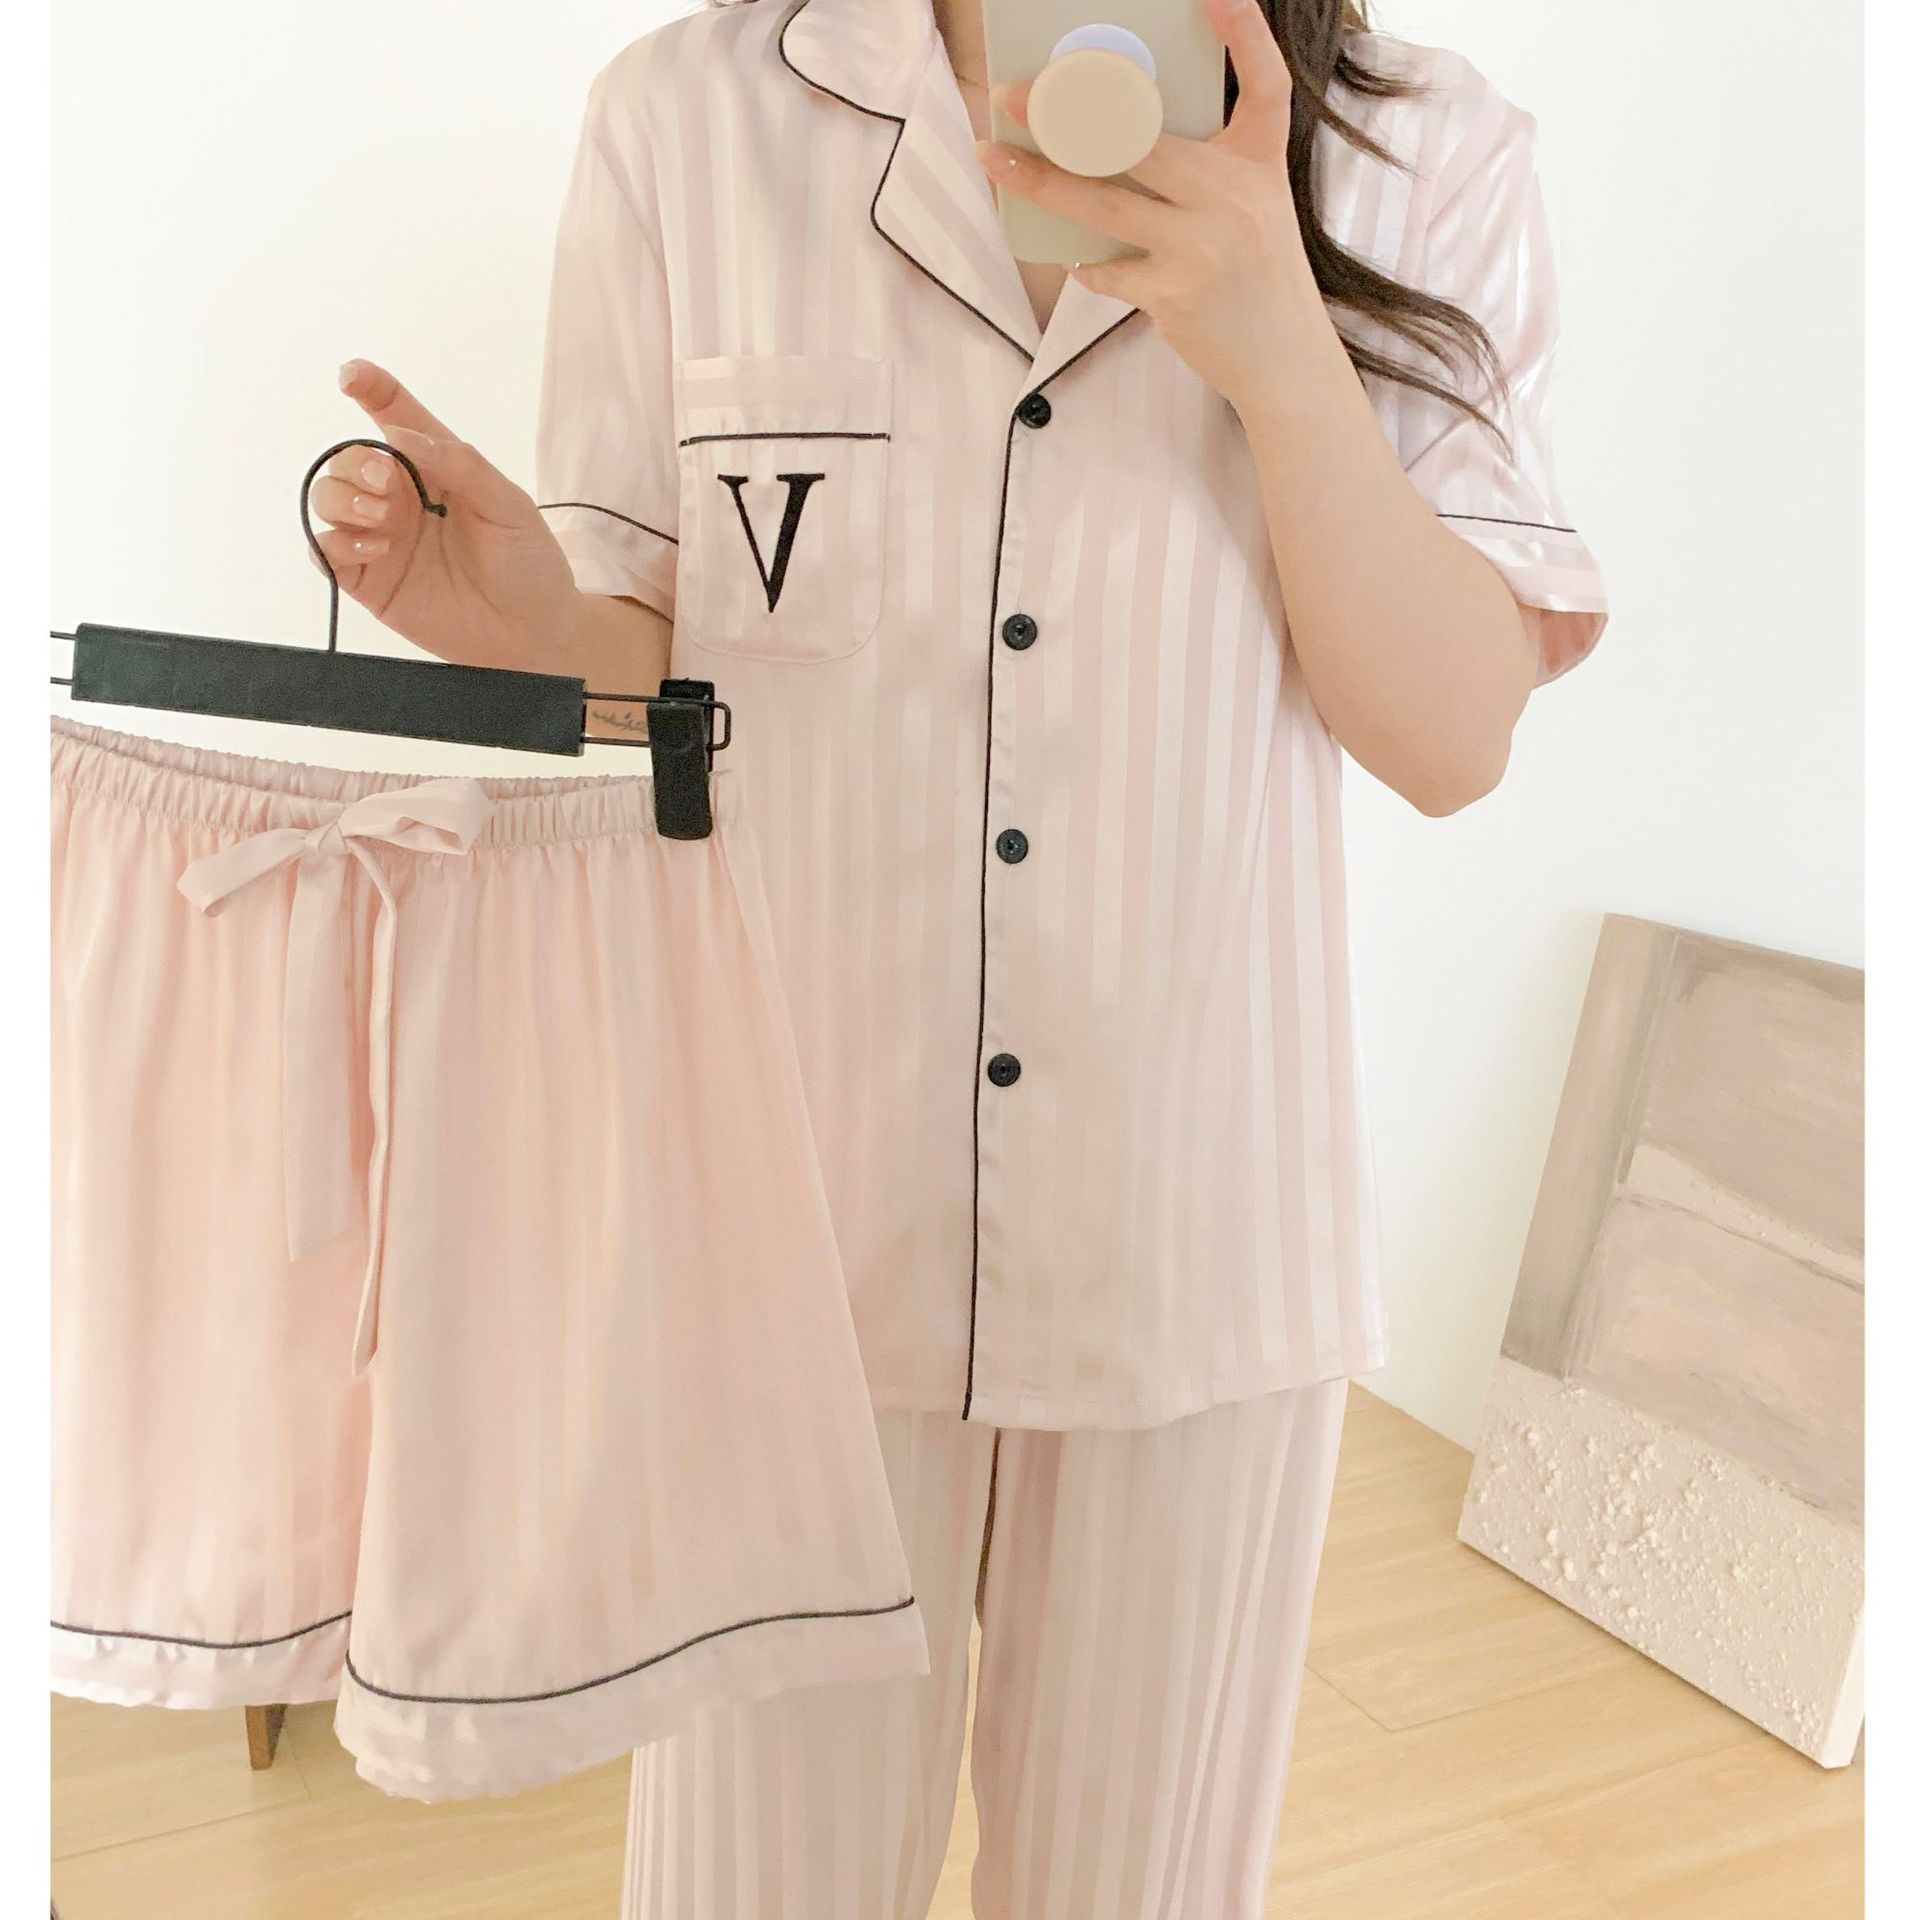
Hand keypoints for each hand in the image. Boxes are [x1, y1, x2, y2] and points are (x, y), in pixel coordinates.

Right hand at [313, 361, 586, 667]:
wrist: (533, 635)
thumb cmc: (529, 565)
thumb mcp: (509, 505)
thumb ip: (460, 465)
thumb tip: (402, 435)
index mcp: (436, 468)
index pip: (395, 416)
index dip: (371, 389)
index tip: (352, 377)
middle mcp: (402, 497)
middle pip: (348, 458)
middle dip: (357, 462)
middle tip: (387, 483)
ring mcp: (382, 537)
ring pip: (328, 497)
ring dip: (343, 498)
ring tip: (382, 521)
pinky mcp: (370, 579)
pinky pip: (325, 549)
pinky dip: (334, 541)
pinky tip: (374, 548)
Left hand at [978, 0, 1340, 414]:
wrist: (1281, 357)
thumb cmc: (1255, 272)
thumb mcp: (1250, 203)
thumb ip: (1202, 167)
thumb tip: (1111, 134)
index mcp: (1260, 162)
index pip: (1266, 83)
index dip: (1246, 33)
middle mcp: (1235, 197)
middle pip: (1140, 137)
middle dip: (1068, 111)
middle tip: (1013, 95)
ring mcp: (1203, 246)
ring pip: (1101, 202)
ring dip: (1038, 180)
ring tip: (994, 158)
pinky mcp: (1174, 294)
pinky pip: (1104, 268)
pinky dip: (1082, 264)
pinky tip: (1072, 258)